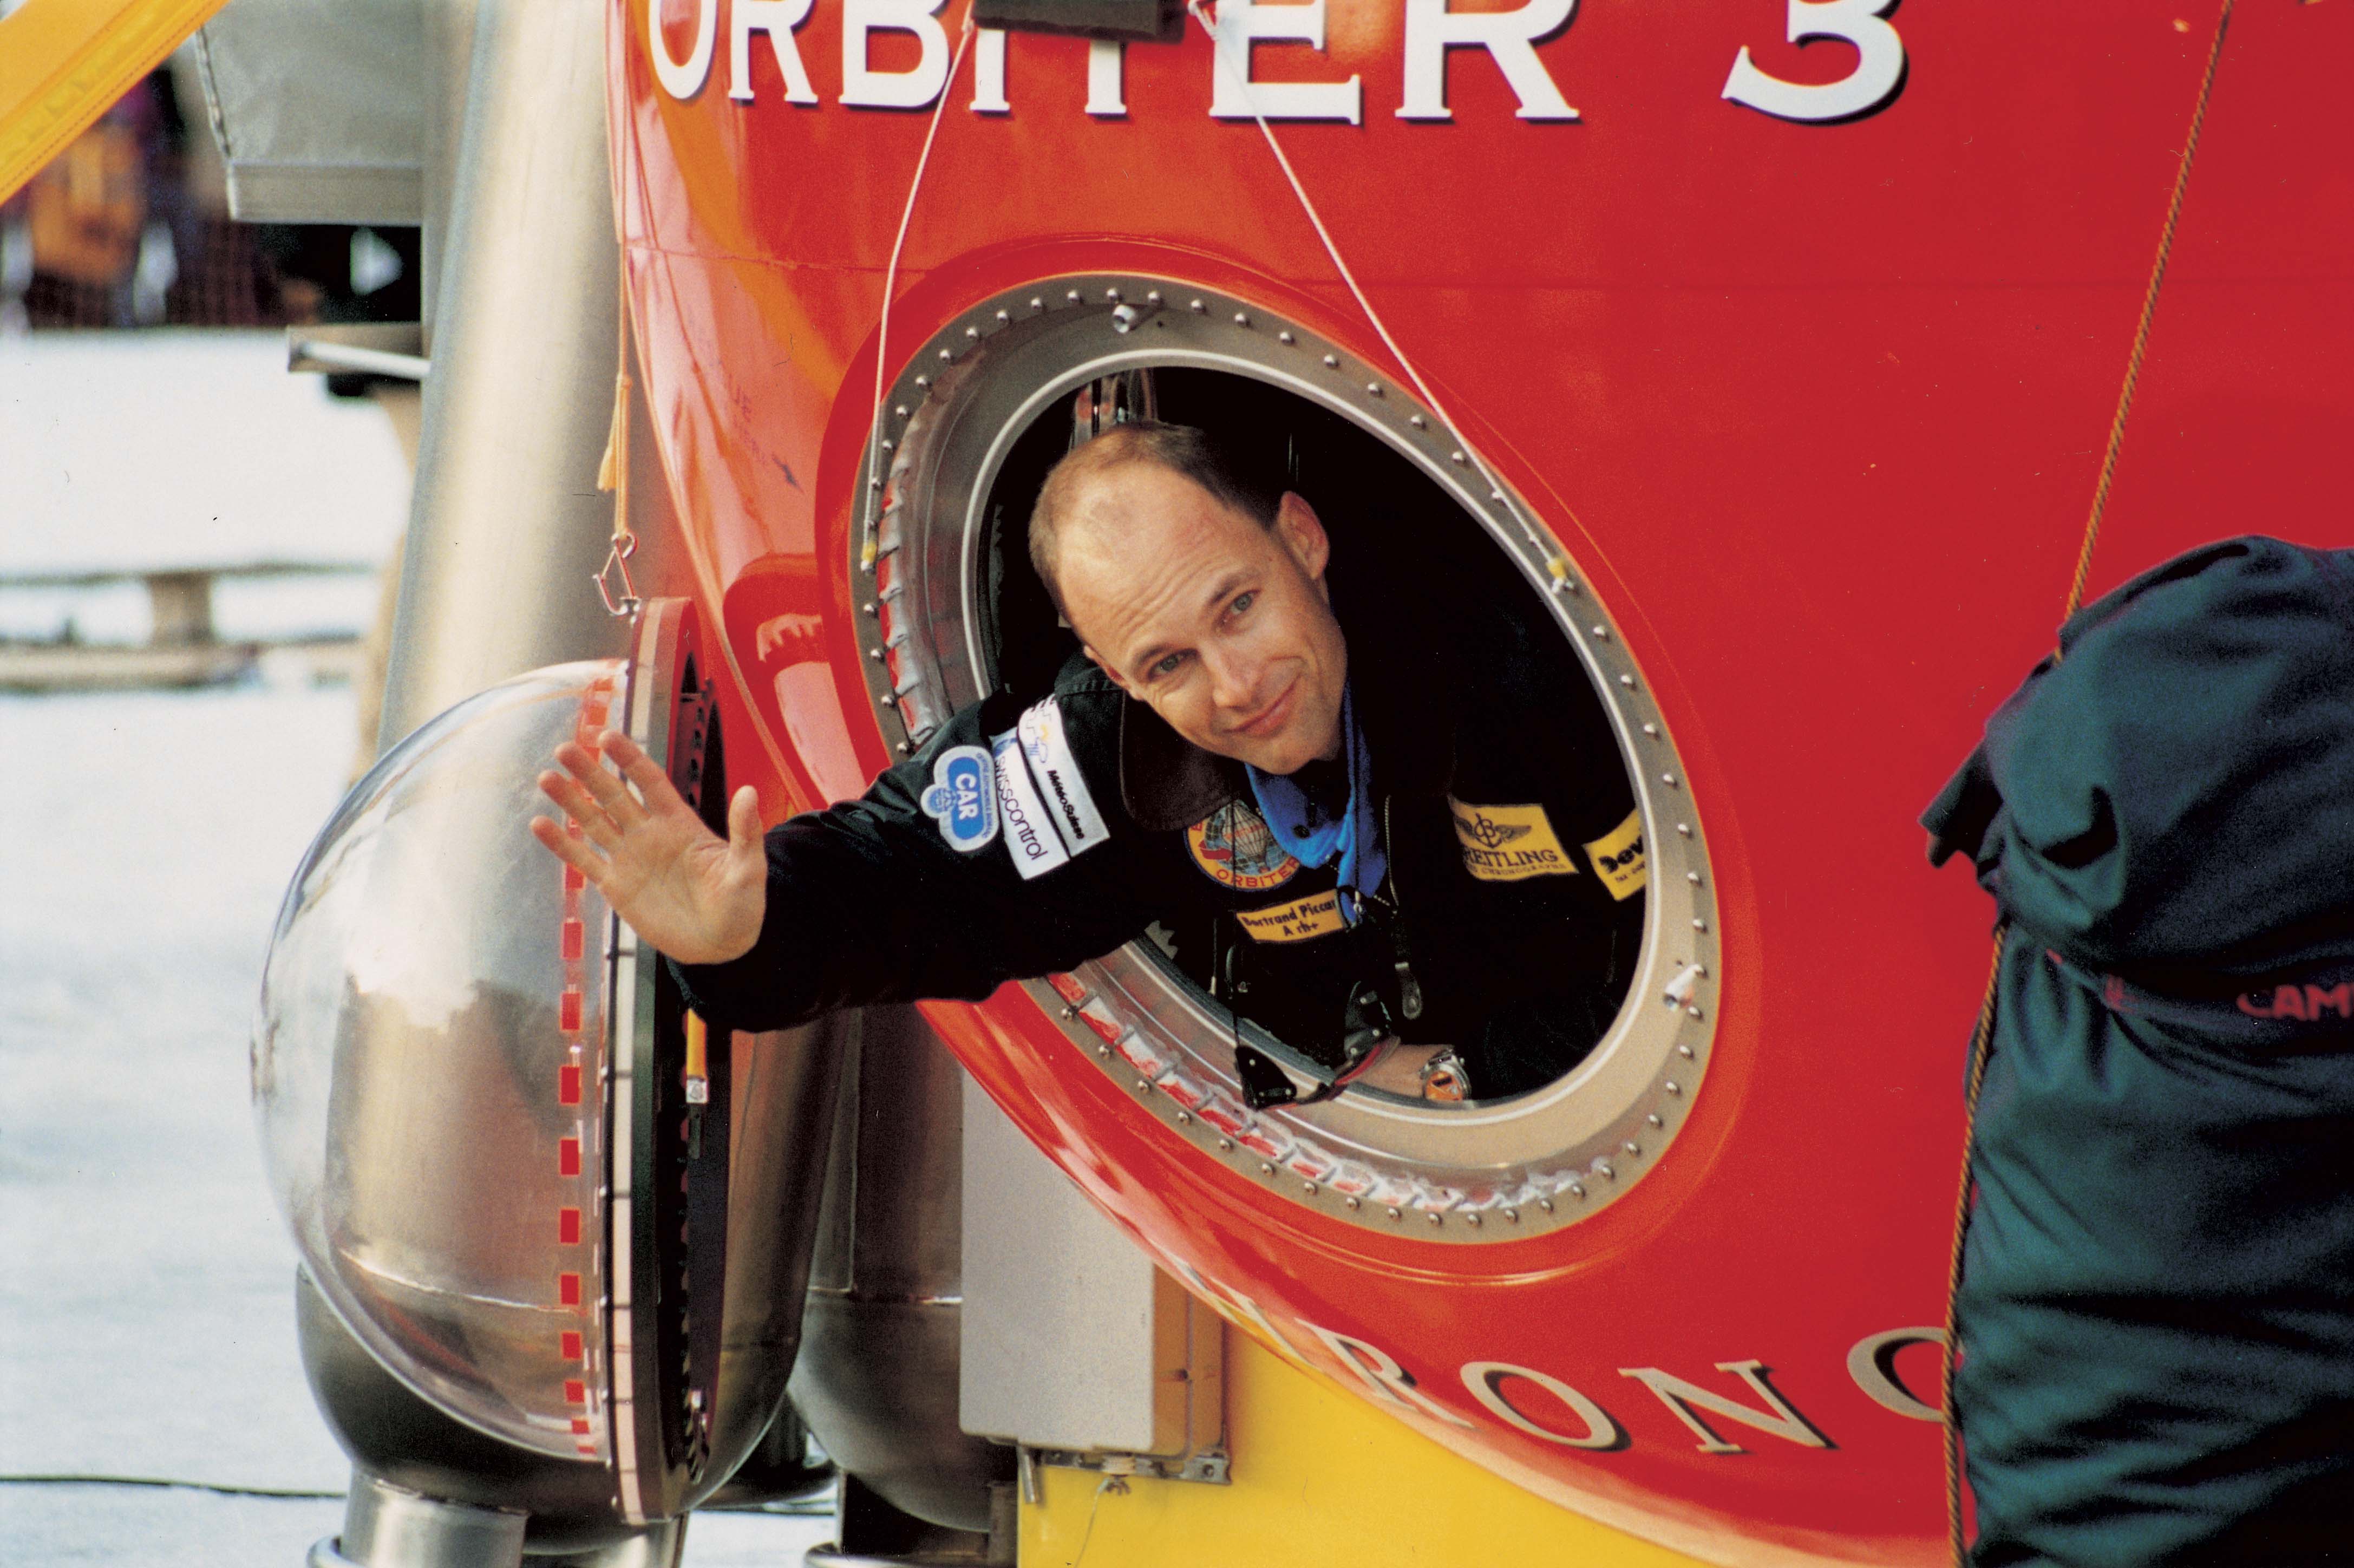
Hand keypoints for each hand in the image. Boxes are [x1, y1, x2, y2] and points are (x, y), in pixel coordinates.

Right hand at [532, 730, 765, 964]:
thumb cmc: (741, 903)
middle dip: (590, 773)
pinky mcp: (616, 885)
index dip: (629, 759)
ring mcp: (630, 858)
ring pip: (594, 822)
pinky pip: (584, 859)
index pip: (649, 782)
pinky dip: (562, 843)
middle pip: (614, 795)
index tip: (607, 737)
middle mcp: (650, 834)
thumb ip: (745, 831)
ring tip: (546, 778)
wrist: (722, 944)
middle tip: (564, 749)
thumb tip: (750, 792)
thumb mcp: (748, 867)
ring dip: (570, 801)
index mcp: (680, 823)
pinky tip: (538, 824)